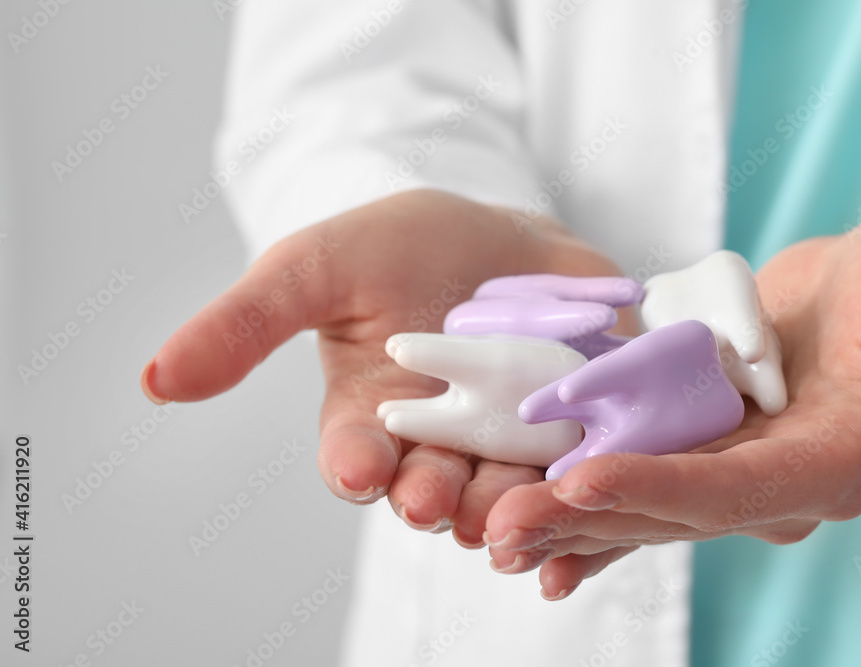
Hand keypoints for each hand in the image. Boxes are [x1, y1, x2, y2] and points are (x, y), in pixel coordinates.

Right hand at [139, 189, 633, 528]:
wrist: (493, 231)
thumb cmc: (395, 247)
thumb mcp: (314, 269)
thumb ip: (244, 325)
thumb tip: (153, 380)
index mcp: (371, 420)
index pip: (356, 459)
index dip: (357, 466)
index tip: (362, 467)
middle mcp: (439, 447)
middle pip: (436, 490)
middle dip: (436, 497)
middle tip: (439, 499)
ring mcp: (509, 441)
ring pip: (509, 493)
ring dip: (510, 507)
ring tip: (515, 508)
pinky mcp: (573, 425)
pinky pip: (576, 471)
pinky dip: (580, 491)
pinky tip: (587, 500)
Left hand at [479, 204, 860, 599]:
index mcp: (825, 465)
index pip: (732, 489)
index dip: (657, 487)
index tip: (580, 479)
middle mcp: (770, 484)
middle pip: (666, 508)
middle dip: (581, 514)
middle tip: (495, 525)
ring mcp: (729, 468)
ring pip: (637, 500)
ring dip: (562, 513)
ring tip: (484, 528)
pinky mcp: (700, 443)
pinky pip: (632, 473)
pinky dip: (580, 495)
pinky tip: (525, 518)